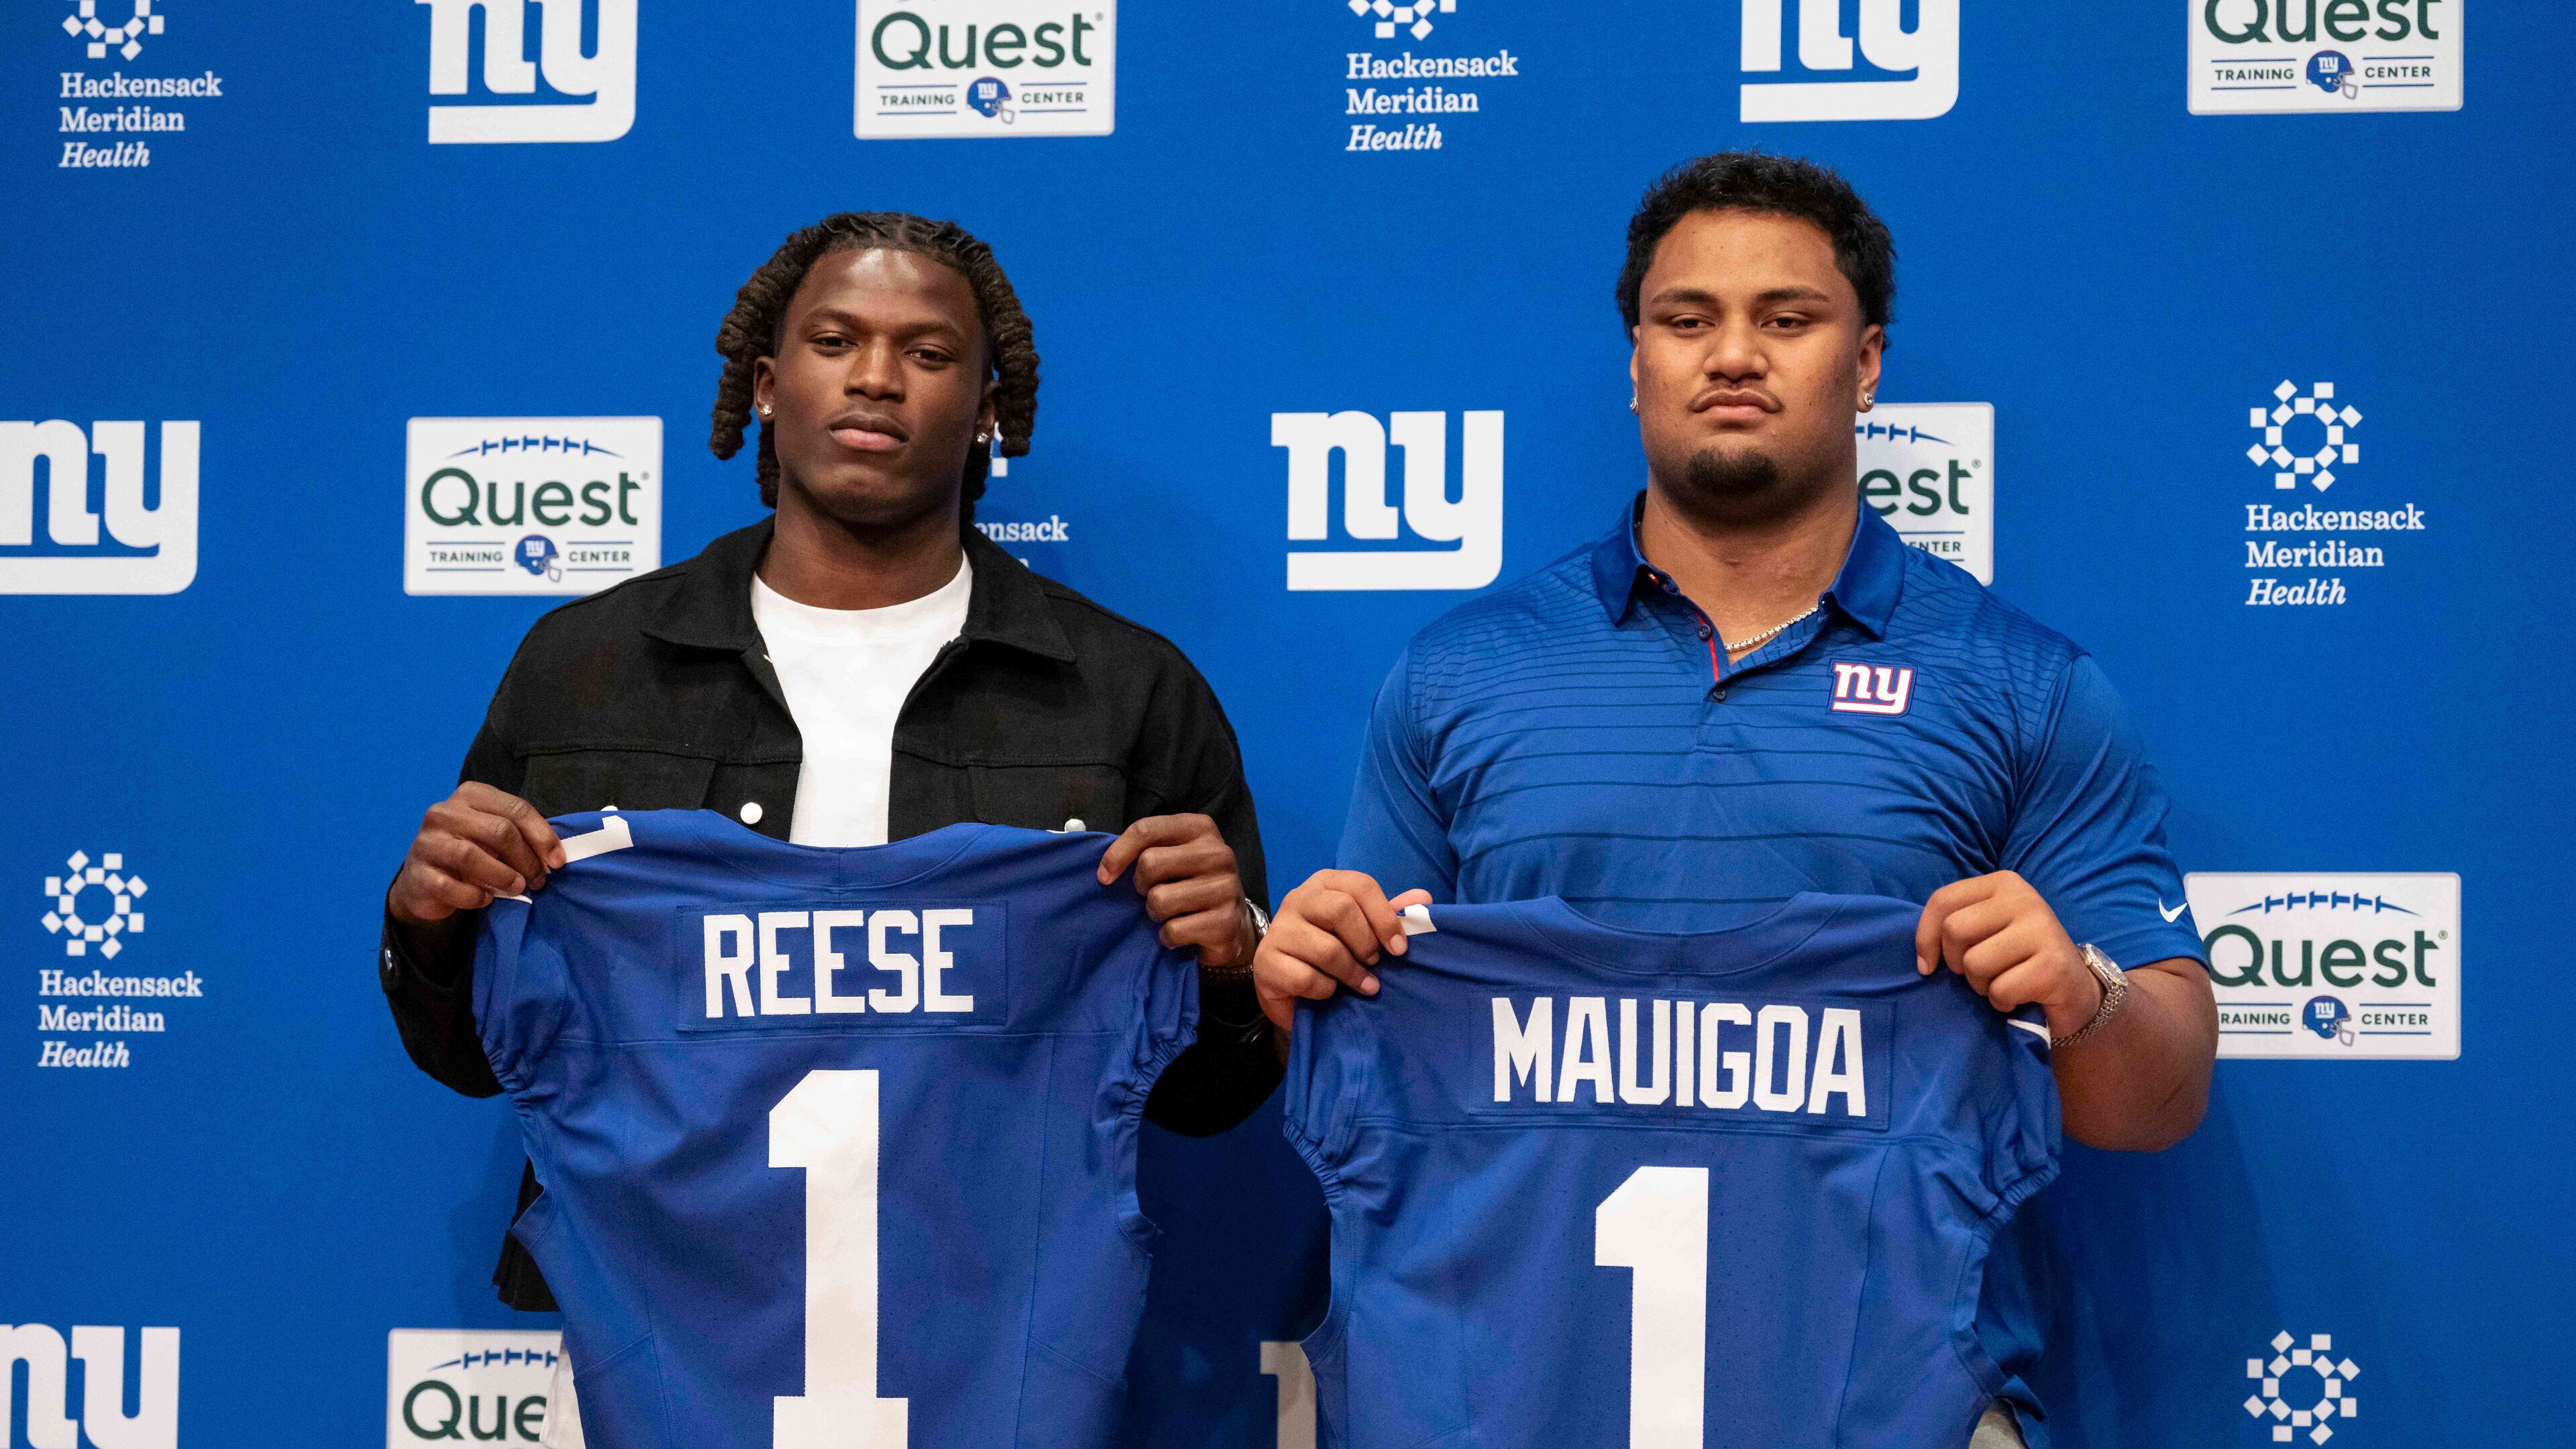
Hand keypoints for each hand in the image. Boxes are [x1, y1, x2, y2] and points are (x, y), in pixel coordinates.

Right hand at [388, 783, 566, 926]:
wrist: (424, 881)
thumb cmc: (471, 852)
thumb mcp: (495, 836)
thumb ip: (521, 836)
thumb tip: (555, 857)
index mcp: (470, 795)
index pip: (516, 808)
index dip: (542, 836)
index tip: (558, 861)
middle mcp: (445, 812)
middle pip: (499, 831)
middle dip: (526, 859)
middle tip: (537, 880)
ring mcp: (427, 841)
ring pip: (472, 856)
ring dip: (503, 876)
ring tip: (517, 888)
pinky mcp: (417, 873)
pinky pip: (451, 886)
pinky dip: (474, 896)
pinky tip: (485, 899)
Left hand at [1097, 814, 1253, 968]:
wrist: (1232, 923)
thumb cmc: (1190, 884)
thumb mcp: (1173, 855)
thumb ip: (1145, 849)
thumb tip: (1106, 871)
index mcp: (1201, 829)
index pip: (1146, 830)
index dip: (1117, 854)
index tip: (1105, 876)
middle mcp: (1218, 853)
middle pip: (1150, 863)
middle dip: (1141, 886)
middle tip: (1153, 893)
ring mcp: (1226, 887)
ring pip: (1159, 900)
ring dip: (1155, 913)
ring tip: (1170, 913)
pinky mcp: (1226, 922)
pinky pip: (1173, 930)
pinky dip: (1168, 937)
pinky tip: (1181, 932)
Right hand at [1252, 870, 1434, 1032]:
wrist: (1292, 988)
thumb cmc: (1333, 951)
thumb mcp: (1365, 931)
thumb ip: (1390, 914)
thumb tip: (1423, 898)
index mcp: (1325, 883)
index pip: (1360, 885)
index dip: (1385, 917)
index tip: (1400, 949)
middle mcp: (1298, 898)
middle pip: (1341, 909)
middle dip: (1367, 943)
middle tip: (1375, 963)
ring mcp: (1279, 929)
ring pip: (1327, 948)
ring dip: (1353, 973)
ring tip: (1365, 985)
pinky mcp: (1266, 962)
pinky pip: (1307, 977)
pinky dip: (1326, 990)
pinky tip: (1329, 993)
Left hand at [1915, 870, 2103, 1038]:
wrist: (2074, 989)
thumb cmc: (2019, 959)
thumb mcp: (1987, 930)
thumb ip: (1954, 927)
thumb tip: (1924, 961)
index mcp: (2004, 883)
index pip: (1943, 901)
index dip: (1925, 937)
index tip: (1928, 965)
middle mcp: (2025, 898)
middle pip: (1954, 931)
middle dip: (1957, 963)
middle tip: (1979, 974)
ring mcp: (2042, 929)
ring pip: (1975, 963)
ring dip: (1981, 986)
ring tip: (2002, 983)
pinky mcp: (2053, 965)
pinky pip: (1999, 990)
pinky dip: (2002, 1003)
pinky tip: (2020, 997)